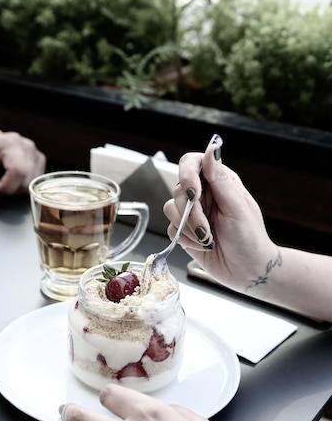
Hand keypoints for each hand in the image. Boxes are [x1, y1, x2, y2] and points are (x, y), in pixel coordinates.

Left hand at [0, 130, 45, 206]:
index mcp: (12, 143)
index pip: (18, 172)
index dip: (5, 186)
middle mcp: (29, 147)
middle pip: (26, 182)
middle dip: (10, 188)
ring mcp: (37, 155)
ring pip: (31, 185)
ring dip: (16, 187)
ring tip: (4, 176)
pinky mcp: (40, 163)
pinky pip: (35, 184)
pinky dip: (22, 185)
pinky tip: (13, 176)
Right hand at [163, 136, 278, 292]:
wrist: (248, 271)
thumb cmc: (250, 238)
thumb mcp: (237, 206)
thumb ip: (220, 178)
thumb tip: (213, 148)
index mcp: (219, 181)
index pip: (191, 163)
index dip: (187, 174)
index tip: (194, 193)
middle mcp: (203, 194)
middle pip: (178, 190)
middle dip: (191, 213)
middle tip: (207, 229)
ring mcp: (192, 213)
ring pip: (170, 209)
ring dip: (188, 228)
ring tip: (208, 239)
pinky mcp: (184, 232)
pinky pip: (171, 229)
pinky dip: (185, 239)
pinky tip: (203, 245)